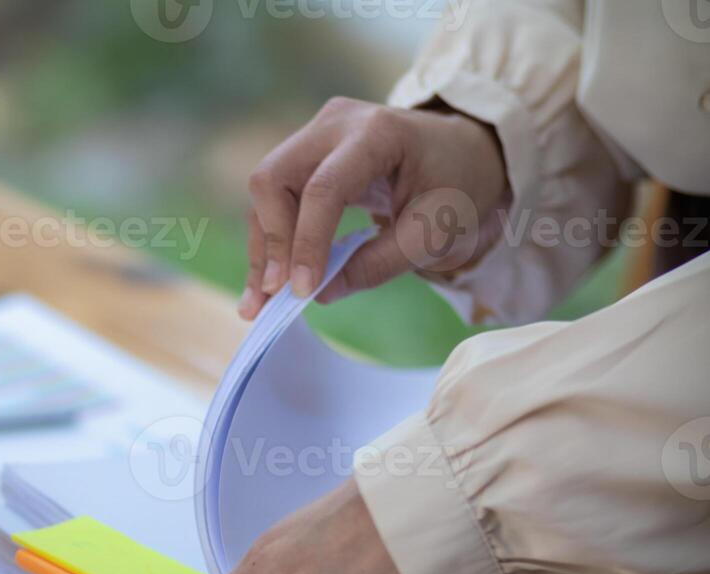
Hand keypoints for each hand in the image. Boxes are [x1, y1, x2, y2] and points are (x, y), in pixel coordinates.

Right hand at [238, 97, 508, 319]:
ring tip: (259, 300)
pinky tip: (267, 280)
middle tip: (273, 294)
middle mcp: (336, 123)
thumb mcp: (434, 235)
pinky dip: (270, 240)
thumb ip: (378, 264)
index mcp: (378, 133)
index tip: (301, 292)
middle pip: (273, 179)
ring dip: (261, 247)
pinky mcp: (305, 153)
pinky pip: (274, 197)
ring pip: (265, 192)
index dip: (307, 243)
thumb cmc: (458, 188)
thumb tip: (320, 294)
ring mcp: (315, 134)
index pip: (324, 188)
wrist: (464, 153)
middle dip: (270, 240)